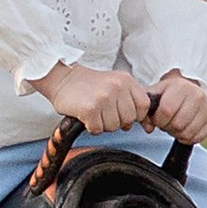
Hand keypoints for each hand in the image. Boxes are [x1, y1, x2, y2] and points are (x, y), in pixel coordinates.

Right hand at [33, 59, 151, 133]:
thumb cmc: (88, 85)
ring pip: (114, 127)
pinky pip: (98, 129)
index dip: (135, 115)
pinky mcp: (90, 108)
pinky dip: (91, 127)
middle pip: (129, 119)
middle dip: (117, 121)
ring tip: (94, 112)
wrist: (62, 78)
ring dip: (102, 124)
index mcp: (126, 80)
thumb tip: (144, 124)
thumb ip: (130, 101)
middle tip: (103, 112)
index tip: (122, 113)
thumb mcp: (114, 85)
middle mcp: (117, 87)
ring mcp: (104, 97)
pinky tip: (85, 116)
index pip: (144, 105)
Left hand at [148, 71, 206, 144]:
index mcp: (181, 86)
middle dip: (168, 127)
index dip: (158, 120)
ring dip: (177, 134)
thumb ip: (145, 108)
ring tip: (175, 124)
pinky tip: (184, 129)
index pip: (166, 111)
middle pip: (177, 124)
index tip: (157, 118)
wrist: (188, 89)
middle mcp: (197, 95)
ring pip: (187, 133)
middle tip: (167, 122)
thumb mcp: (154, 94)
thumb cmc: (167, 94)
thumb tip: (148, 128)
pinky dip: (187, 138)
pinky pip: (197, 138)